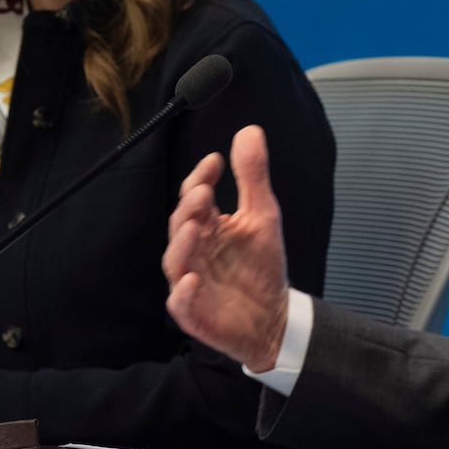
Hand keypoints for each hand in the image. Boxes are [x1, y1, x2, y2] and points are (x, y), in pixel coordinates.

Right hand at [163, 124, 290, 371]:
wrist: (273, 318)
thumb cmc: (261, 267)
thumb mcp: (263, 216)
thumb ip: (253, 177)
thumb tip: (249, 130)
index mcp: (207, 227)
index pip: (194, 198)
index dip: (200, 179)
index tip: (216, 161)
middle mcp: (193, 252)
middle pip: (180, 226)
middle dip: (189, 209)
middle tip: (202, 193)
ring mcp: (190, 283)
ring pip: (175, 262)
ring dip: (182, 245)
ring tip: (195, 229)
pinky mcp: (195, 314)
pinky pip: (182, 304)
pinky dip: (184, 293)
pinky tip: (193, 280)